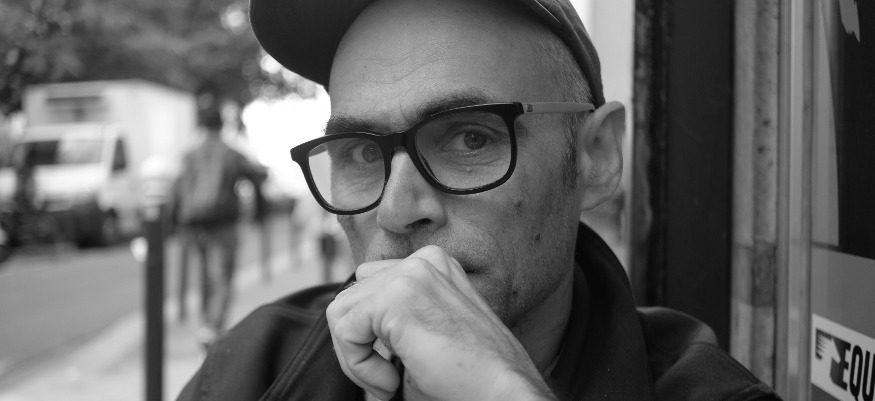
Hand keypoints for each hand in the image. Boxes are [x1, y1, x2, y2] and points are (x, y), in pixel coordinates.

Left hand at [325, 245, 555, 400]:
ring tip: (388, 382)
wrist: (501, 390)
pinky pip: (344, 329)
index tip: (392, 369)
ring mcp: (411, 273)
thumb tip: (346, 328)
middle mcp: (424, 262)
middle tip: (386, 381)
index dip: (369, 334)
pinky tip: (390, 381)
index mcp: (434, 267)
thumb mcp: (424, 334)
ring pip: (341, 312)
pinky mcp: (397, 296)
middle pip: (352, 297)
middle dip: (357, 346)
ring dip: (356, 358)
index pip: (371, 287)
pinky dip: (358, 365)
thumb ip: (391, 320)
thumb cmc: (471, 376)